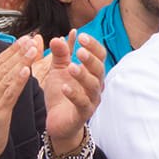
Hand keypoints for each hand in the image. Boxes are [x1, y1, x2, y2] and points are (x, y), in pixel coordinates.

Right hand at [0, 35, 41, 158]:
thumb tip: (10, 69)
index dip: (11, 50)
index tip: (24, 39)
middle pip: (2, 65)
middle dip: (18, 51)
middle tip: (32, 38)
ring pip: (7, 76)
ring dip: (21, 61)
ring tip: (33, 49)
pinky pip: (9, 93)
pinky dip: (18, 80)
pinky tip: (26, 70)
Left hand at [38, 32, 106, 155]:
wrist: (58, 122)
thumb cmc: (61, 95)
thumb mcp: (58, 71)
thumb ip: (60, 55)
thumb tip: (59, 37)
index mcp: (92, 72)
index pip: (99, 56)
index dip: (93, 45)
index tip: (81, 36)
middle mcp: (95, 85)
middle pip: (99, 69)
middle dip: (90, 59)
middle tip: (79, 50)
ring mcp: (91, 100)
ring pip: (93, 86)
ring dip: (83, 75)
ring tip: (71, 67)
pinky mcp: (83, 113)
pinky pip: (82, 103)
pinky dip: (74, 94)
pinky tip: (65, 87)